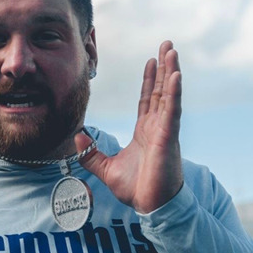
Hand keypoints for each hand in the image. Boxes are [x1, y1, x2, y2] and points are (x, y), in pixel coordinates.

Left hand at [76, 40, 182, 213]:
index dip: (149, 80)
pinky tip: (176, 75)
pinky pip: (172, 110)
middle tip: (167, 45)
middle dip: (163, 67)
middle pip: (161, 90)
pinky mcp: (169, 137)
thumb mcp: (105, 168)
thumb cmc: (135, 189)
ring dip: (171, 71)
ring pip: (168, 95)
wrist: (150, 206)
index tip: (151, 61)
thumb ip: (90, 152)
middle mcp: (157, 127)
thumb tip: (77, 135)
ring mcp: (165, 130)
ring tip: (172, 51)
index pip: (147, 99)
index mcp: (145, 132)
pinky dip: (174, 92)